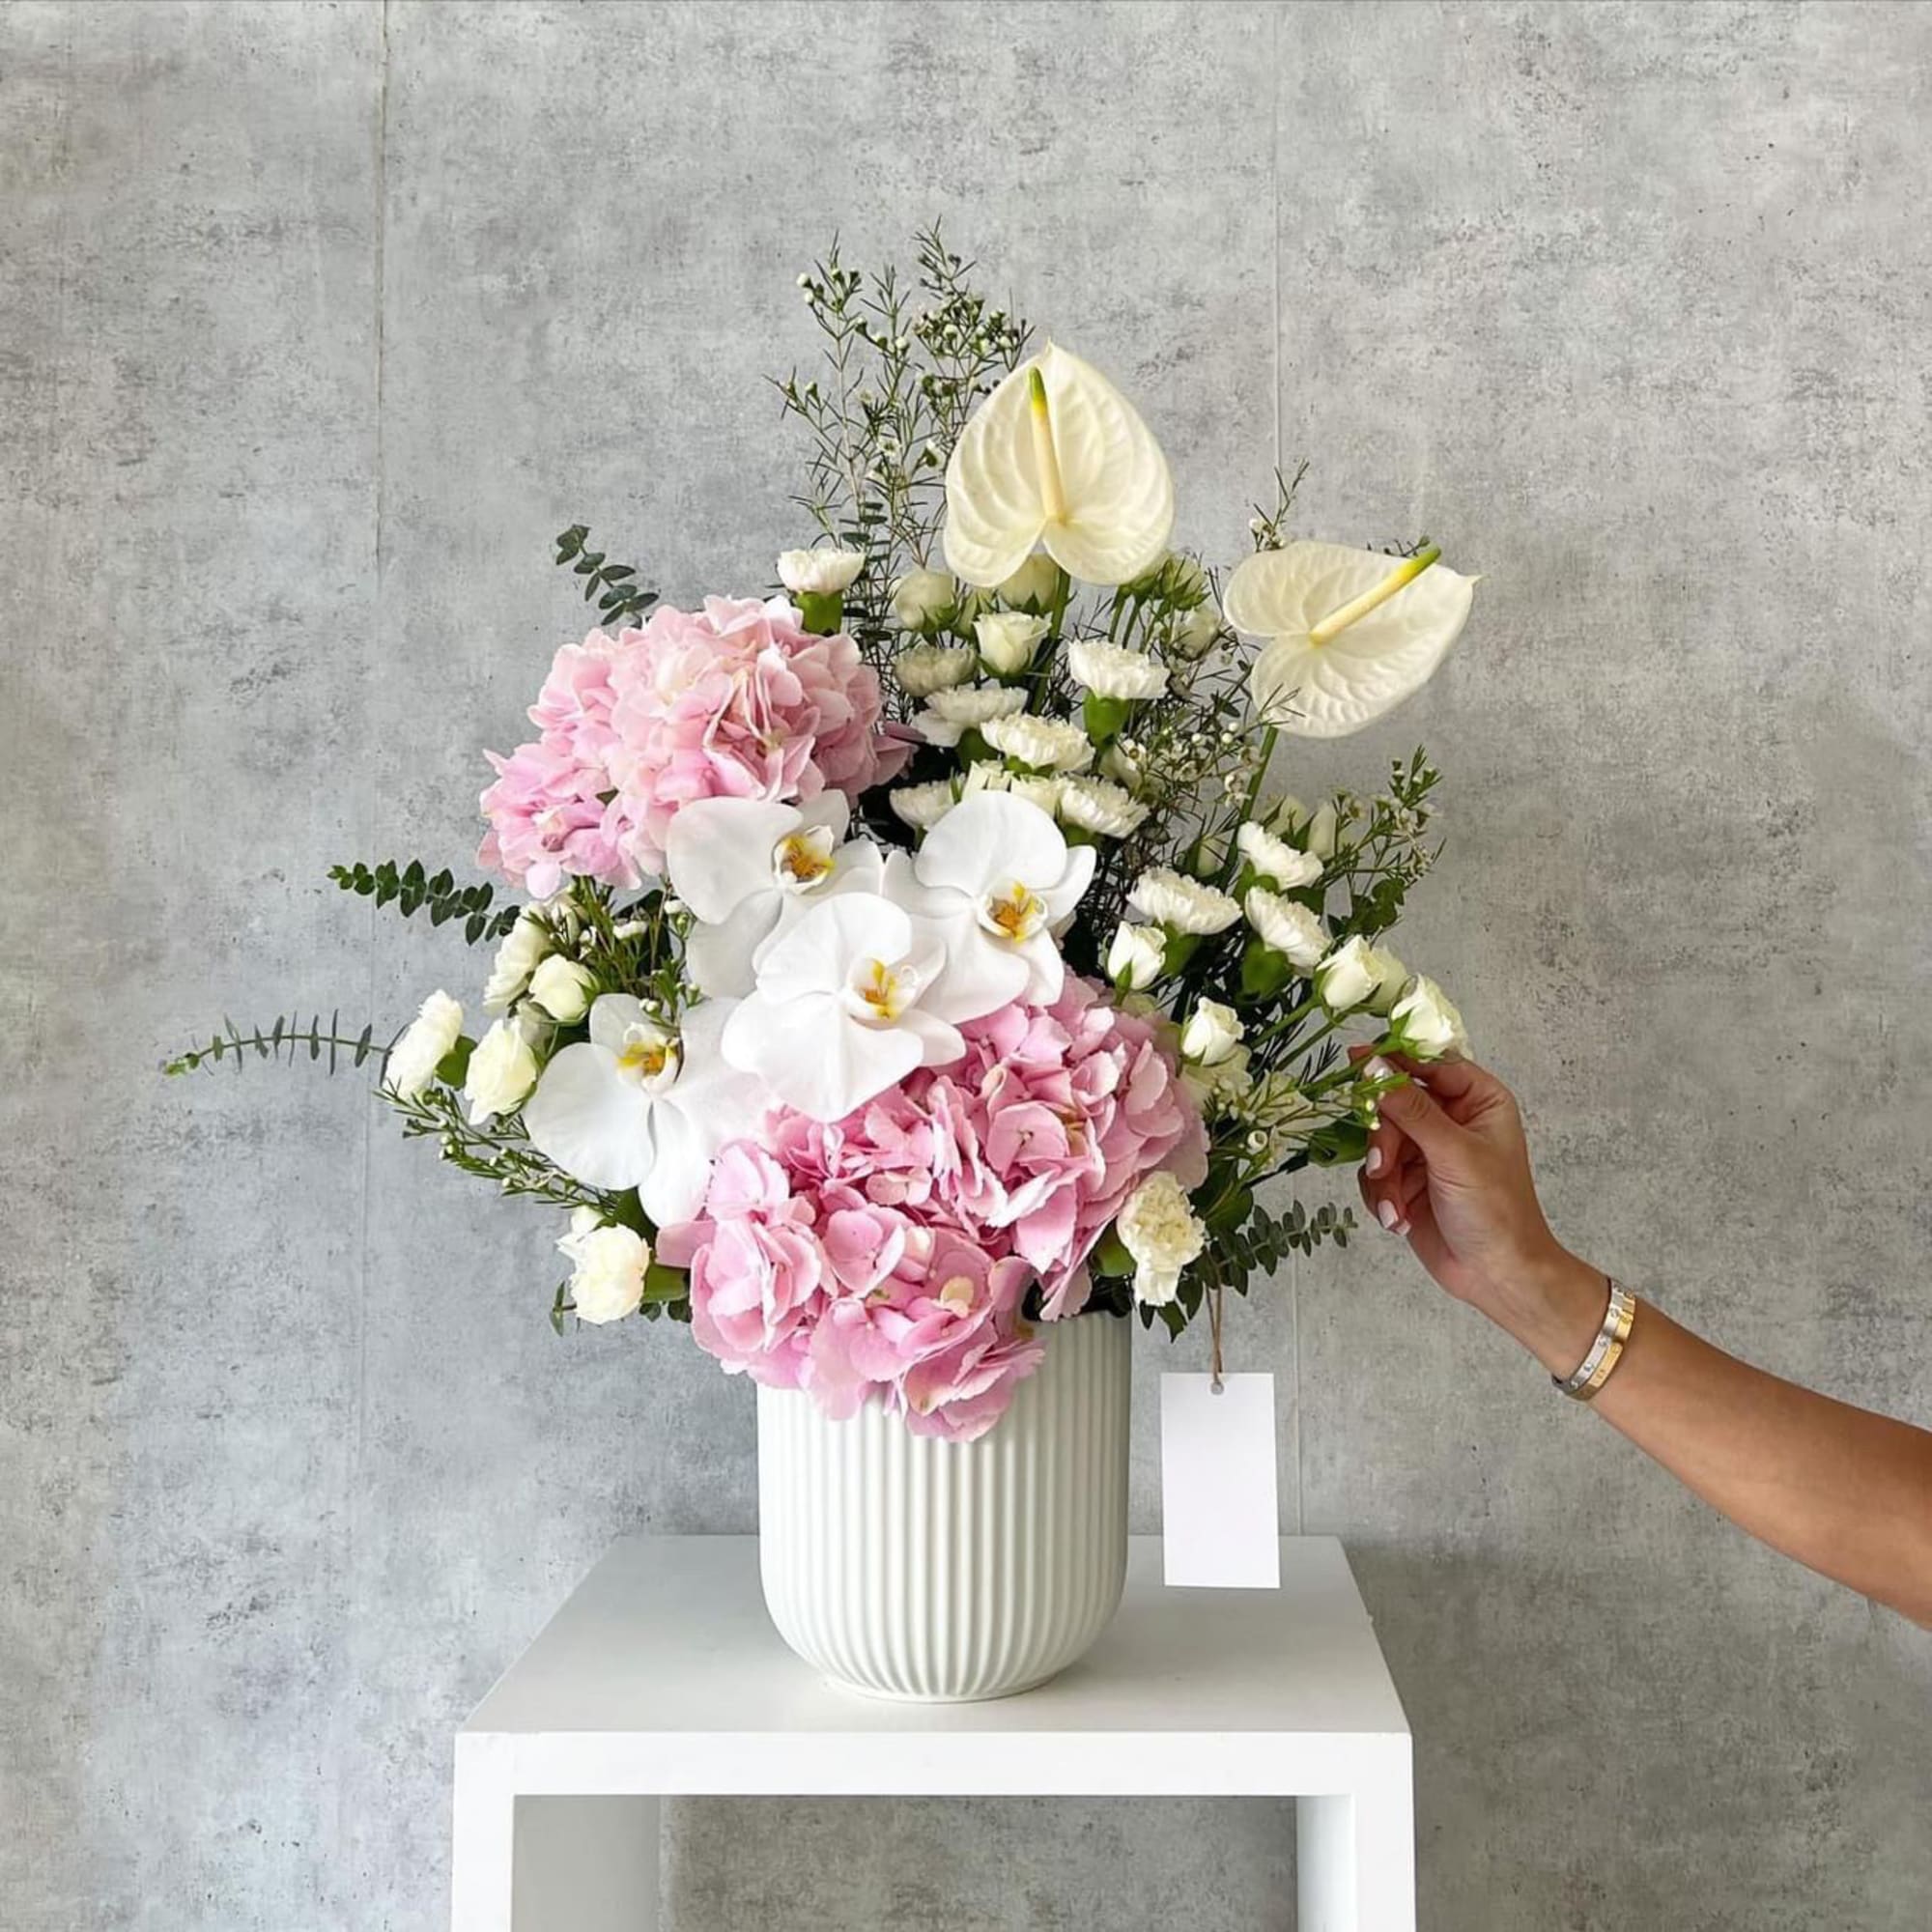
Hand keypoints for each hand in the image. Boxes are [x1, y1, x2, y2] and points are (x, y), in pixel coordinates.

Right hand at [1353, 1051, 1605, 1371]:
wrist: (1495, 1276)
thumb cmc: (1495, 1211)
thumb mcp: (1453, 1154)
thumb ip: (1410, 1108)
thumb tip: (1372, 1065)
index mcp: (1477, 1100)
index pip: (1429, 1064)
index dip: (1393, 1062)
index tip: (1356, 1059)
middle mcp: (1452, 1119)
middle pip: (1395, 1104)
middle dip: (1384, 1140)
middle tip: (1381, 1165)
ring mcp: (1427, 1150)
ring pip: (1379, 1140)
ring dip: (1382, 1176)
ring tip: (1395, 1207)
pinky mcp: (1407, 1180)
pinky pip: (1375, 1172)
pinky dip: (1381, 1195)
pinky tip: (1399, 1218)